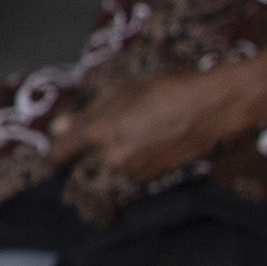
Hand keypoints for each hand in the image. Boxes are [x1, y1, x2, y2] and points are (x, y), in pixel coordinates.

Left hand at [46, 67, 253, 188]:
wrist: (211, 107)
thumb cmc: (166, 89)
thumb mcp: (123, 91)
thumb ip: (89, 112)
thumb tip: (60, 127)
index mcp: (100, 131)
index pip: (62, 151)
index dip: (55, 152)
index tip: (54, 151)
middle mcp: (112, 156)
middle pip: (82, 164)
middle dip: (82, 156)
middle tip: (92, 142)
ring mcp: (132, 169)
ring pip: (106, 169)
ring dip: (106, 160)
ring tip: (125, 137)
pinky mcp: (151, 176)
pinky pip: (127, 172)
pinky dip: (127, 162)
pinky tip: (141, 144)